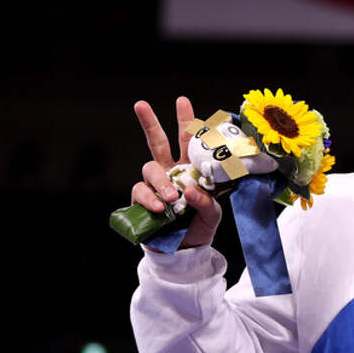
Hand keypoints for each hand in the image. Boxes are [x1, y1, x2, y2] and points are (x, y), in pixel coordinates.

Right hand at [130, 96, 221, 247]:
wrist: (183, 251)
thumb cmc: (199, 227)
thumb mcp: (212, 215)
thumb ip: (207, 202)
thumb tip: (190, 189)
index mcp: (190, 169)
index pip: (188, 142)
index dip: (186, 122)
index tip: (182, 101)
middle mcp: (170, 172)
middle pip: (157, 143)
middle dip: (149, 123)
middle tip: (140, 104)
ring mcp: (154, 186)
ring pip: (149, 168)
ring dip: (161, 181)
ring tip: (172, 197)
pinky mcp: (141, 201)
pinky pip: (140, 192)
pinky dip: (150, 198)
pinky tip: (160, 207)